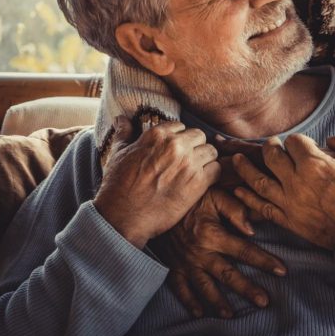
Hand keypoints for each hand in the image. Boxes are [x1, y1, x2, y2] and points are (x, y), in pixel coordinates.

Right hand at [94, 117, 220, 248]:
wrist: (123, 216)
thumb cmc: (118, 185)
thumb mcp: (118, 154)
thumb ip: (124, 133)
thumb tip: (121, 118)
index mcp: (158, 135)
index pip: (181, 126)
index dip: (178, 138)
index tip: (174, 151)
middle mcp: (176, 145)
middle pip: (199, 136)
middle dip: (194, 146)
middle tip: (186, 161)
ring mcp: (188, 163)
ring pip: (211, 151)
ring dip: (205, 160)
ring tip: (194, 171)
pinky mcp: (198, 182)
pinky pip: (216, 169)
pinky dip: (211, 175)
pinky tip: (200, 182)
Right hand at [152, 188, 286, 318]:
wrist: (159, 202)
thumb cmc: (192, 198)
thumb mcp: (214, 195)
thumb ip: (235, 209)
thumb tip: (252, 230)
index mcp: (213, 234)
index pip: (244, 250)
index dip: (264, 260)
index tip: (281, 270)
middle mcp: (200, 253)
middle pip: (228, 275)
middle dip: (247, 289)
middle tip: (264, 301)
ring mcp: (186, 262)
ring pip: (205, 286)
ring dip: (218, 302)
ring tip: (231, 314)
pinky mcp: (173, 266)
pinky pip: (180, 288)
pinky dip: (189, 301)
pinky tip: (200, 313)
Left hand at [232, 132, 334, 249]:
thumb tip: (328, 140)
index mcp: (315, 164)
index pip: (294, 142)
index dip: (299, 141)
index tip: (305, 145)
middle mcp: (298, 183)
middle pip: (271, 157)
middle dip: (270, 147)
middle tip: (271, 145)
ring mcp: (291, 203)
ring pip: (258, 181)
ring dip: (245, 168)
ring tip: (236, 159)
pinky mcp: (289, 221)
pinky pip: (262, 208)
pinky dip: (248, 198)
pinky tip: (239, 190)